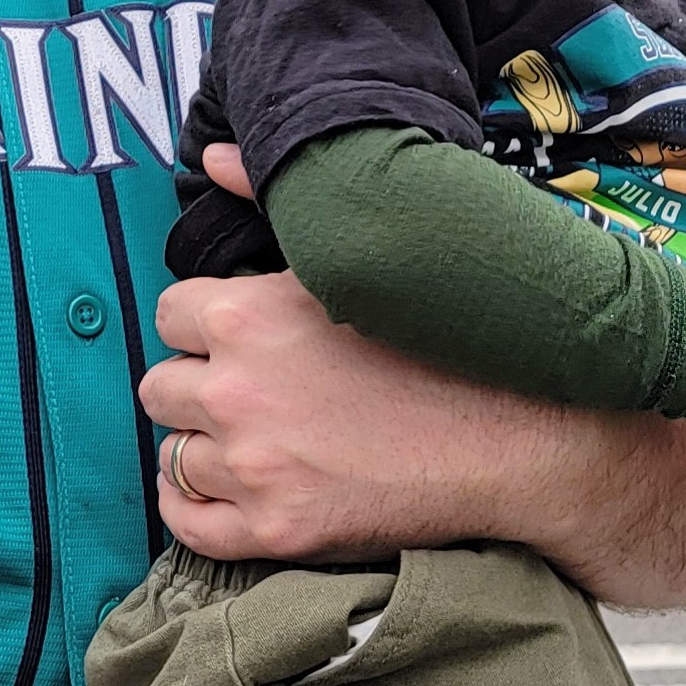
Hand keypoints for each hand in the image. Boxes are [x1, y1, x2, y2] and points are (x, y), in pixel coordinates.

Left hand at [175, 148, 685, 594]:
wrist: (523, 439)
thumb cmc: (451, 338)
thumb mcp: (363, 253)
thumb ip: (273, 201)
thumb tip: (214, 156)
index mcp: (248, 313)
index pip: (173, 313)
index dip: (210, 324)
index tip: (244, 337)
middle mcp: (236, 389)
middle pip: (162, 385)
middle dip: (200, 384)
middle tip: (251, 390)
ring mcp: (253, 466)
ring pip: (173, 453)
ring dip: (203, 445)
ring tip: (253, 439)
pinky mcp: (275, 530)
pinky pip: (186, 524)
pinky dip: (198, 507)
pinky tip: (235, 489)